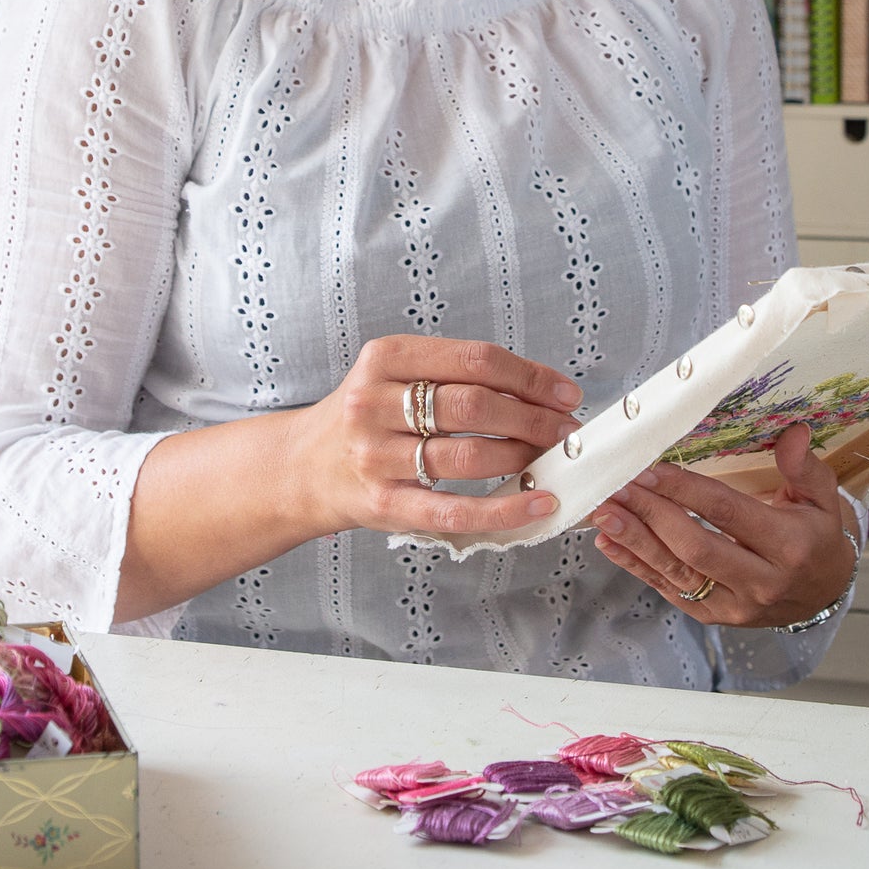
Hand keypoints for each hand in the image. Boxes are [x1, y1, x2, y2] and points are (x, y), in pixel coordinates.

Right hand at [291, 334, 581, 539]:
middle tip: (566, 430)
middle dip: (533, 418)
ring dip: (524, 458)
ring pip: (469, 456)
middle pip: (475, 405)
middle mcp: (375, 402)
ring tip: (552, 460)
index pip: (475, 360)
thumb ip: (454, 374)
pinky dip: (504, 509)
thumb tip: (540, 391)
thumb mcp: (394, 374)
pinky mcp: (383, 503)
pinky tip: (538, 504)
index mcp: (386, 357)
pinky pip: (455, 510)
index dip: (530, 377)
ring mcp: (376, 455)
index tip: (565, 393)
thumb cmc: (367, 416)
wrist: (302, 467)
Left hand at [587, 423, 859, 628]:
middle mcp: (761, 580)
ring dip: (635, 542)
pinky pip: (670, 591)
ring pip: (677, 573)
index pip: (726, 511)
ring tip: (602, 513)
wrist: (824, 593)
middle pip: (694, 546)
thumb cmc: (817, 537)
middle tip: (616, 487)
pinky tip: (610, 543)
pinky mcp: (715, 617)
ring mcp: (736, 605)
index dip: (684, 489)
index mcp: (788, 545)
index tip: (648, 468)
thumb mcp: (822, 499)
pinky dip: (637, 567)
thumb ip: (806, 467)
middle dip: (650, 514)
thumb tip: (793, 433)